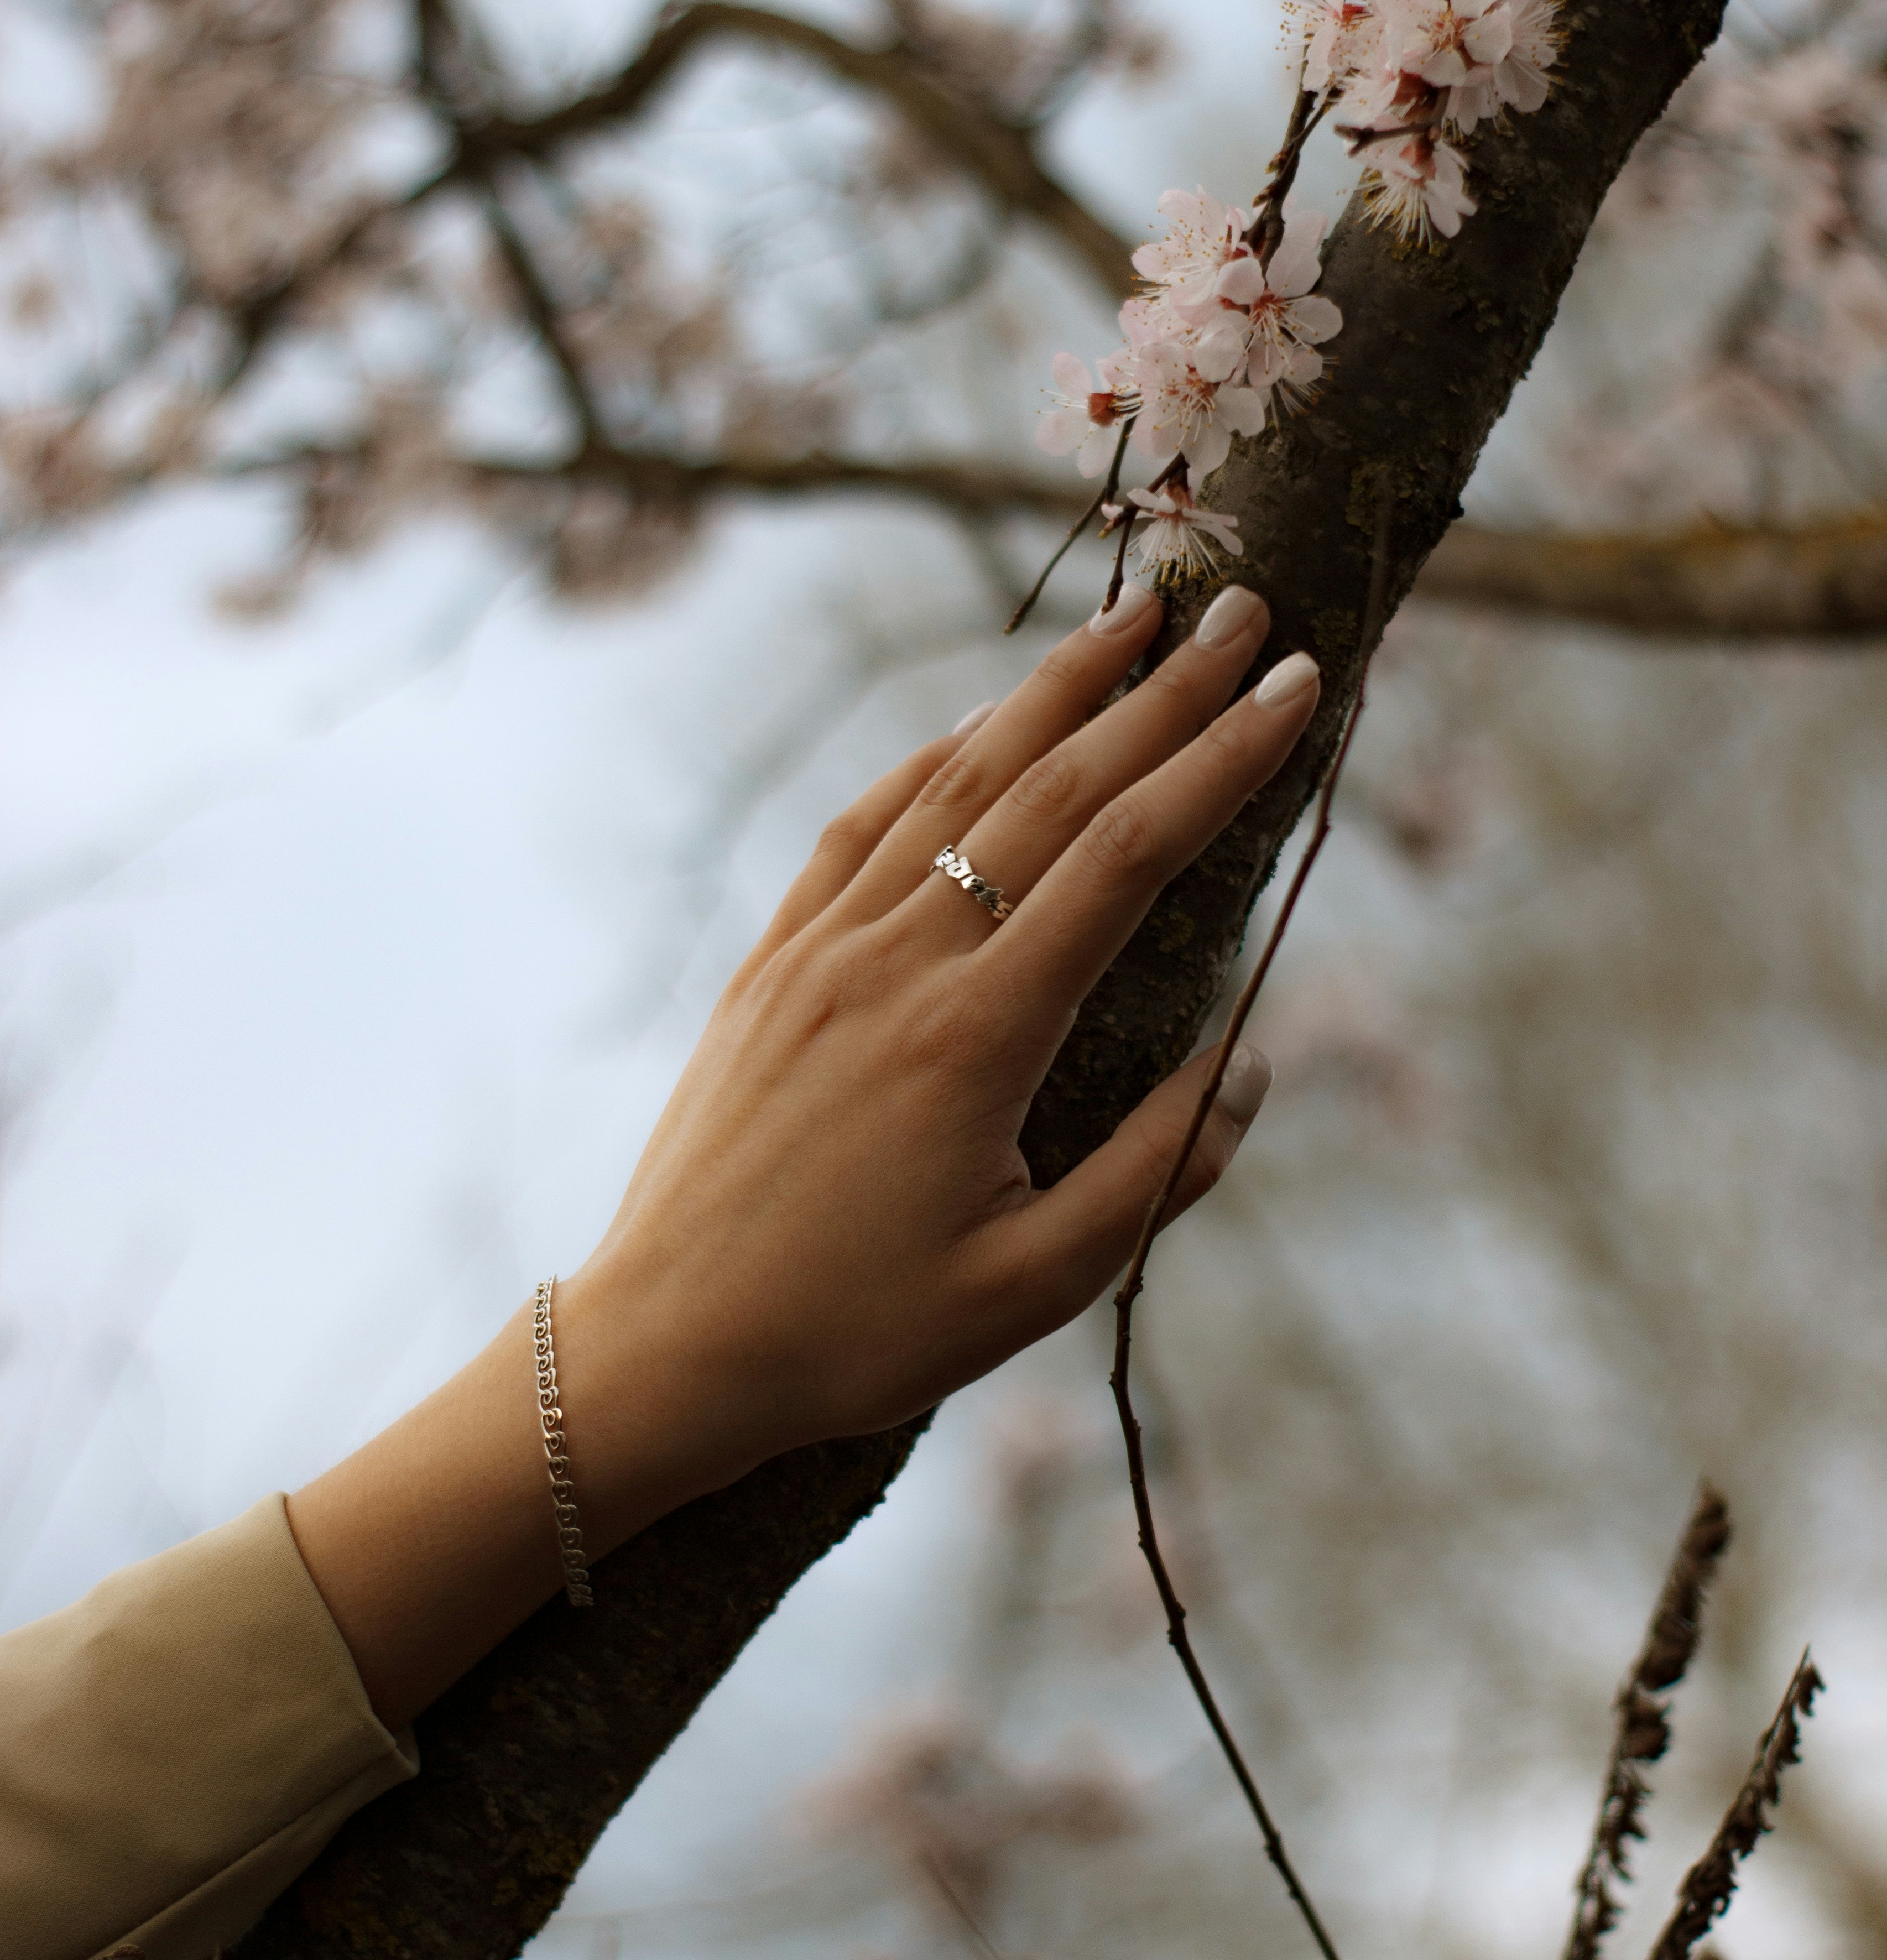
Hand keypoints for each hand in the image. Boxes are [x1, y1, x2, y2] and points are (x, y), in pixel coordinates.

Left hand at [559, 576, 1317, 1492]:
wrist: (665, 1348)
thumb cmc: (855, 1337)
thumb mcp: (1034, 1287)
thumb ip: (1157, 1170)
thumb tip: (1254, 1061)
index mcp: (978, 1037)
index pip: (1127, 857)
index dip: (1221, 761)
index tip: (1295, 688)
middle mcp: (898, 963)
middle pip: (1053, 790)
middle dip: (1161, 694)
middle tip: (1244, 611)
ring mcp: (823, 952)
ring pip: (956, 784)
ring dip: (1050, 695)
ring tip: (1130, 622)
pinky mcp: (772, 966)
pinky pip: (861, 830)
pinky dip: (934, 761)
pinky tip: (980, 726)